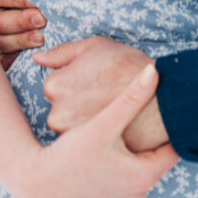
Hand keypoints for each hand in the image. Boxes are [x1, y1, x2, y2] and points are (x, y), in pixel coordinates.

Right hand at [14, 64, 178, 197]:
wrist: (38, 184)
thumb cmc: (70, 154)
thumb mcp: (103, 124)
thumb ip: (131, 97)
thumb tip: (155, 70)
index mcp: (145, 175)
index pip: (175, 143)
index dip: (175, 119)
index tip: (175, 98)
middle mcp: (141, 190)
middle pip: (162, 151)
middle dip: (159, 127)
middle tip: (163, 100)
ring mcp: (128, 195)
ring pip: (146, 160)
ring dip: (145, 139)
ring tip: (147, 112)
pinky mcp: (115, 194)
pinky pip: (132, 169)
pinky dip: (132, 152)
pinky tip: (125, 132)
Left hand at [33, 36, 168, 150]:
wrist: (159, 99)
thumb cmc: (127, 67)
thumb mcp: (95, 46)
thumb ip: (62, 52)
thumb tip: (38, 57)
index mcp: (55, 86)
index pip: (58, 83)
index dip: (80, 79)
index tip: (97, 79)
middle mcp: (55, 114)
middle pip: (63, 107)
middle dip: (79, 101)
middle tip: (104, 93)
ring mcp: (70, 136)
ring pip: (73, 124)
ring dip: (85, 118)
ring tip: (109, 107)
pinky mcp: (85, 151)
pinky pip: (84, 140)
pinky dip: (94, 133)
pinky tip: (111, 124)